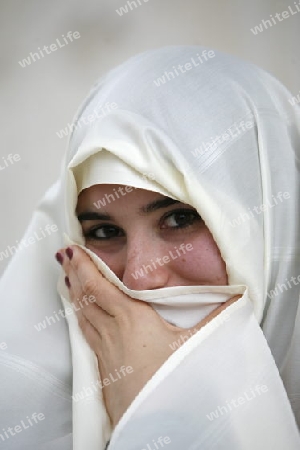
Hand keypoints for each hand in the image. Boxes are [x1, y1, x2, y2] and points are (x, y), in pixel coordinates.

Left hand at [56, 245, 240, 427]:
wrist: (154, 425)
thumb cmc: (173, 382)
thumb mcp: (197, 346)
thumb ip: (217, 319)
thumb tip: (240, 300)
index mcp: (132, 319)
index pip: (100, 286)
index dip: (85, 266)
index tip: (73, 250)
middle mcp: (112, 331)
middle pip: (86, 297)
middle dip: (75, 273)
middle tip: (65, 256)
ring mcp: (104, 351)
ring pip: (83, 315)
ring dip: (75, 295)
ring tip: (68, 279)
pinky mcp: (103, 369)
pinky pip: (87, 334)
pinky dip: (81, 318)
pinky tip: (82, 318)